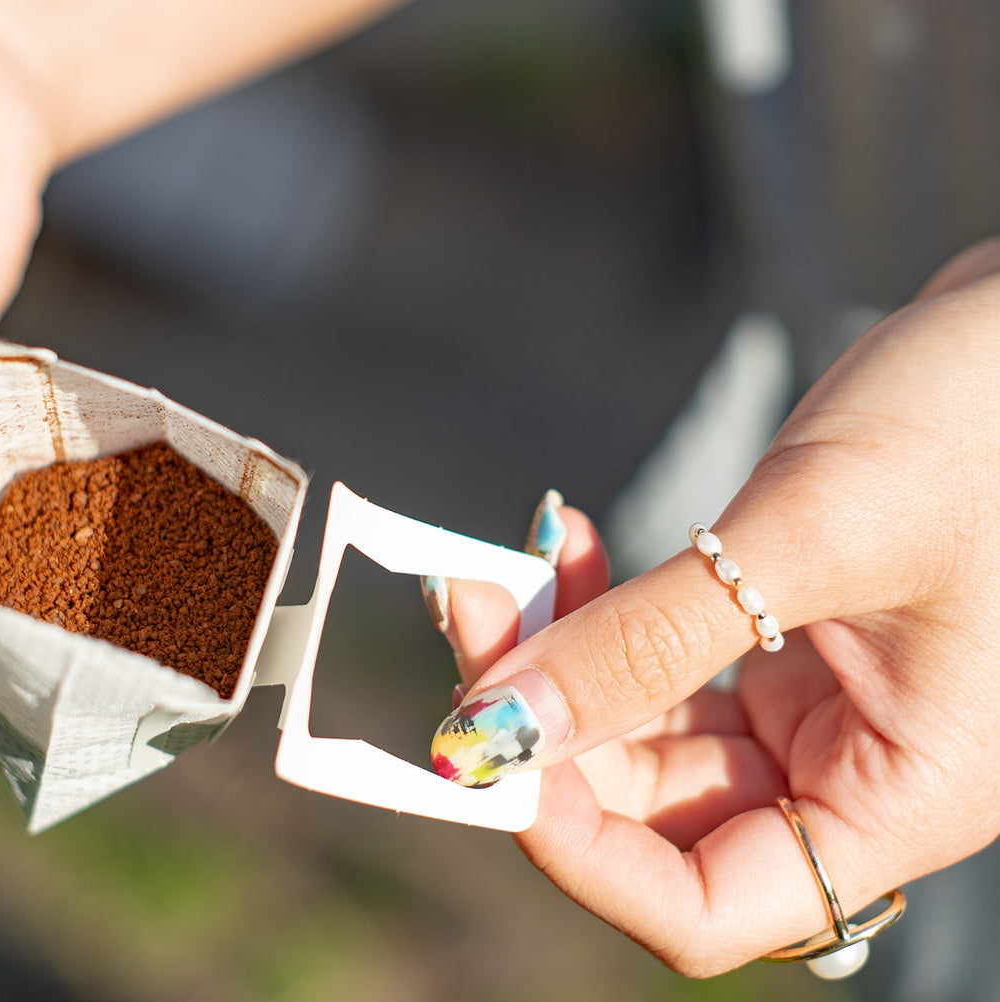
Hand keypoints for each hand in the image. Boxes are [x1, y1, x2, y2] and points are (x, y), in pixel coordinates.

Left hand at [425, 240, 999, 974]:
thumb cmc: (980, 422)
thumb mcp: (809, 535)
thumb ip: (648, 641)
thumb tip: (497, 723)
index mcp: (906, 797)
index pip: (707, 906)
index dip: (580, 851)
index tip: (484, 746)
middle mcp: (855, 777)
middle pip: (652, 819)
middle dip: (544, 725)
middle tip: (471, 610)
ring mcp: (812, 716)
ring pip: (638, 741)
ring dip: (556, 662)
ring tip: (505, 566)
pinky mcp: (775, 651)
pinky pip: (656, 669)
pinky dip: (598, 618)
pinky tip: (562, 546)